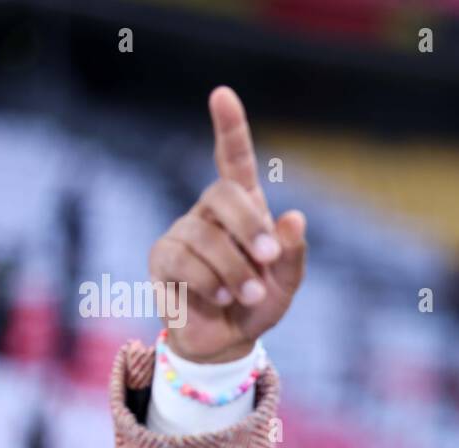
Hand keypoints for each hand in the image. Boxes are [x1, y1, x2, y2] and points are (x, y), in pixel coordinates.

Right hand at [147, 86, 306, 362]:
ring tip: (248, 293)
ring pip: (205, 236)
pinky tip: (220, 296)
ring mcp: (182, 233)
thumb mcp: (286, 283)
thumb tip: (295, 218)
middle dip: (249, 226)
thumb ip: (293, 254)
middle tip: (269, 258)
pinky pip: (183, 262)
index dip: (229, 128)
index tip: (222, 95)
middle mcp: (210, 213)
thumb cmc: (257, 303)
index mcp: (243, 209)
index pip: (233, 160)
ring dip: (235, 269)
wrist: (226, 341)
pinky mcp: (163, 260)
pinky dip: (209, 282)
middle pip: (223, 193)